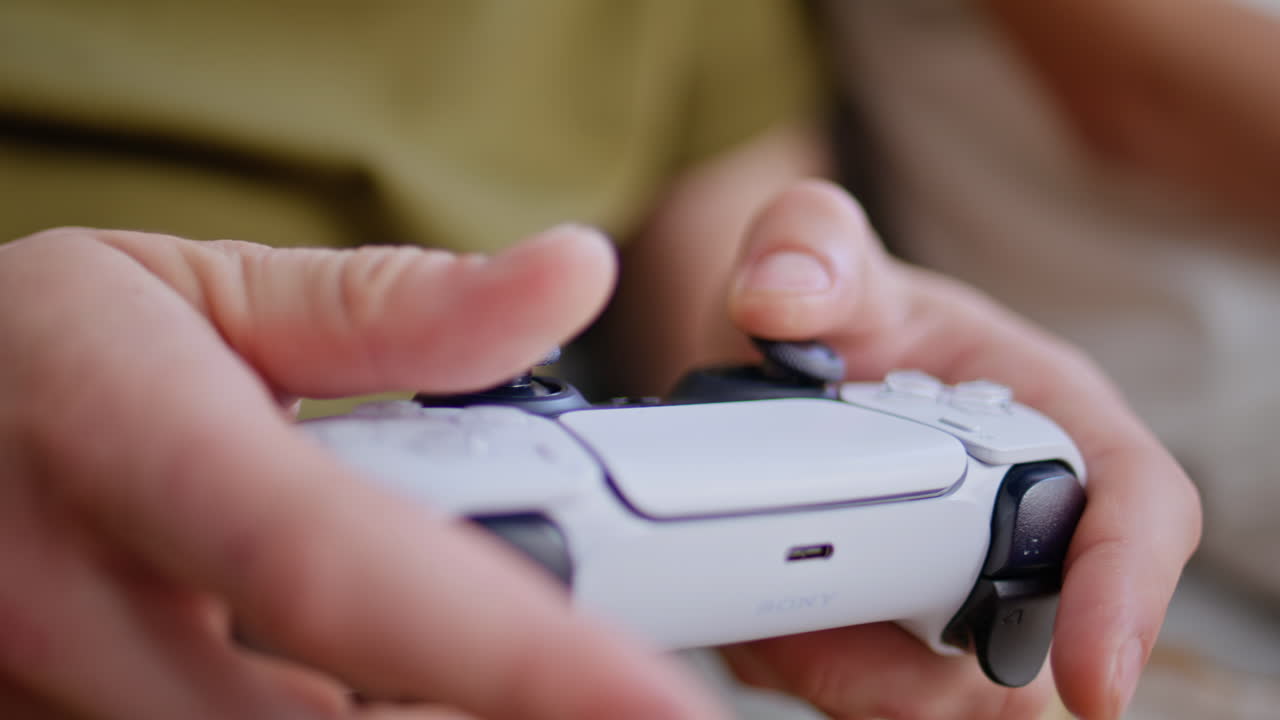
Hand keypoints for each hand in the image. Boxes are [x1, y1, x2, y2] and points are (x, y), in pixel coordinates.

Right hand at [0, 227, 724, 719]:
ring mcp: (42, 703)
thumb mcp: (201, 291)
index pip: (338, 568)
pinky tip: (389, 690)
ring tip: (498, 668)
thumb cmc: (38, 351)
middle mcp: (66, 610)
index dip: (515, 653)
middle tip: (615, 690)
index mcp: (123, 449)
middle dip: (491, 714)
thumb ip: (396, 306)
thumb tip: (572, 275)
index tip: (664, 703)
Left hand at [721, 181, 1201, 718]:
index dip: (1128, 591)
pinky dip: (800, 661)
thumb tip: (780, 296)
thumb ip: (809, 245)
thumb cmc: (840, 310)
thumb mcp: (825, 255)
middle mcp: (1017, 514)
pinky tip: (757, 603)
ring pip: (937, 687)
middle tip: (829, 627)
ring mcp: (953, 583)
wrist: (778, 357)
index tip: (1093, 677)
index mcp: (1048, 412)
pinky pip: (857, 688)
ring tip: (773, 591)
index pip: (1134, 504)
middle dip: (934, 661)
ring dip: (845, 666)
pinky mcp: (889, 631)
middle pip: (1030, 634)